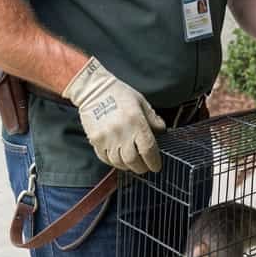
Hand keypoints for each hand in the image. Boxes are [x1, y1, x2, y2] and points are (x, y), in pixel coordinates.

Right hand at [62, 57, 165, 173]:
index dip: (154, 161)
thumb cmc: (118, 93)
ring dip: (128, 166)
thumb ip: (153, 119)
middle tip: (145, 167)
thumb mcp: (141, 102)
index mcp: (136, 122)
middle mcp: (121, 132)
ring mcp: (107, 138)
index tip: (156, 166)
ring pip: (119, 163)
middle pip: (134, 161)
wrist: (93, 89)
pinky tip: (119, 158)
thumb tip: (162, 131)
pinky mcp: (96, 140)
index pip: (148, 149)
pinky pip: (106, 158)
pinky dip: (114, 162)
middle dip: (142, 167)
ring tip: (133, 163)